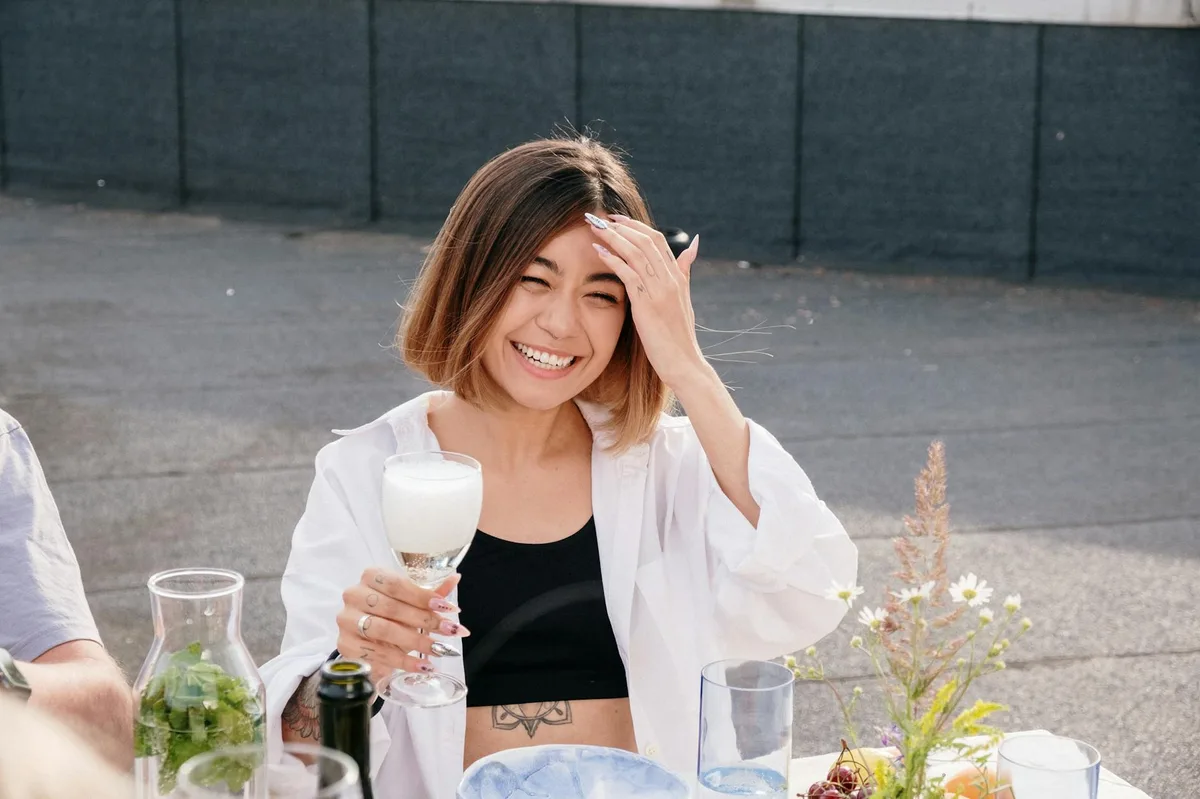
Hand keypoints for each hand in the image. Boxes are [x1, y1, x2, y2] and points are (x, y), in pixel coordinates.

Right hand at [336, 568, 466, 674]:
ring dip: (416, 642)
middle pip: (392, 608)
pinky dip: (402, 661)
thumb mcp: (411, 602)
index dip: (423, 597)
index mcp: (371, 576)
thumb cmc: (391, 614)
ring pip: (384, 630)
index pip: (397, 584)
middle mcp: (354, 595)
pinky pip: (376, 654)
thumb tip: (455, 578)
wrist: (367, 640)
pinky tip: (421, 666)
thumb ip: (431, 592)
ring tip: (438, 649)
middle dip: (424, 620)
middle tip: (449, 631)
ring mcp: (347, 620)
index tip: (447, 608)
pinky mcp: (345, 645)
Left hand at [586, 213, 706, 388]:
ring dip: (613, 237)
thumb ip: (683, 270)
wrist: (684, 363)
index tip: (616, 219)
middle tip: (599, 217)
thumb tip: (692, 244)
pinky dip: (613, 260)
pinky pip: (629, 274)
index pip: (657, 240)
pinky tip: (599, 252)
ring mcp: (660, 291)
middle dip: (621, 226)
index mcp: (678, 277)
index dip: (636, 226)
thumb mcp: (683, 299)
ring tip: (594, 228)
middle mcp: (671, 279)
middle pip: (646, 241)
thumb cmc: (678, 335)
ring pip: (636, 253)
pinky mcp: (648, 304)